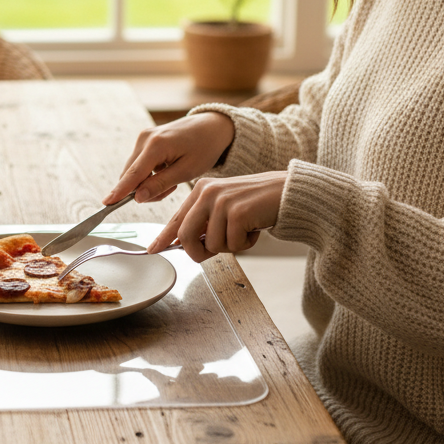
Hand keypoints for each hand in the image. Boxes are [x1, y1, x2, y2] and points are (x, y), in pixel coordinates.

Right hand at [104, 112, 235, 205]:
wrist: (212, 127)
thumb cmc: (204, 148)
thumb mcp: (187, 171)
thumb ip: (160, 184)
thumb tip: (138, 198)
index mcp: (156, 145)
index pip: (134, 174)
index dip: (120, 191)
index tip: (106, 203)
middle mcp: (145, 138)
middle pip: (131, 175)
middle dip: (144, 190)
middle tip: (169, 191)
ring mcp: (143, 137)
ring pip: (134, 171)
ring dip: (147, 183)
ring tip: (171, 181)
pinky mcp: (144, 139)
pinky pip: (139, 164)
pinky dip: (149, 174)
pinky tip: (167, 171)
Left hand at [148, 171, 287, 260]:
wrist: (290, 192)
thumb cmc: (257, 203)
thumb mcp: (225, 207)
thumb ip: (204, 221)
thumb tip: (180, 243)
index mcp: (201, 190)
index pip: (177, 218)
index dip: (164, 237)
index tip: (153, 249)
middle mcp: (207, 192)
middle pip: (186, 236)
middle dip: (198, 252)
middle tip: (211, 253)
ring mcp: (221, 202)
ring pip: (211, 245)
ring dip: (230, 246)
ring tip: (244, 230)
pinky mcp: (237, 213)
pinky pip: (232, 245)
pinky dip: (245, 244)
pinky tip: (254, 229)